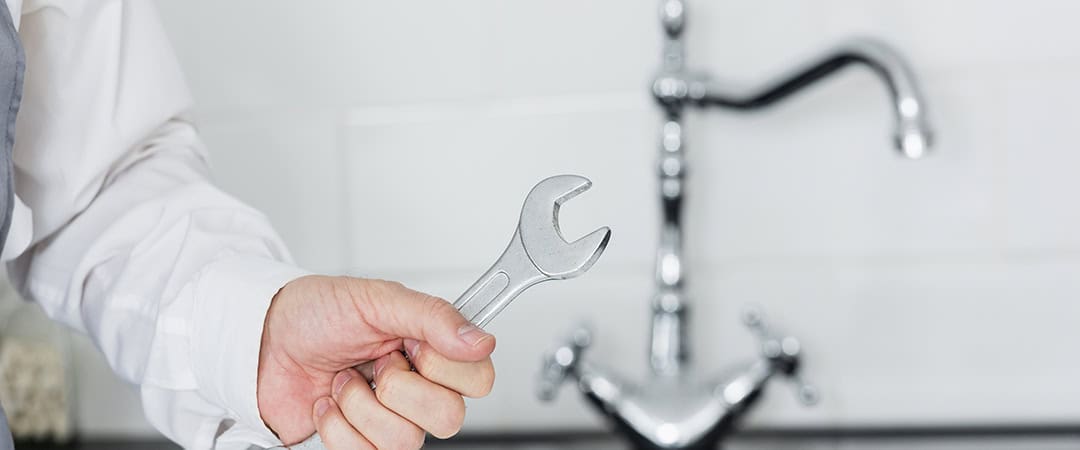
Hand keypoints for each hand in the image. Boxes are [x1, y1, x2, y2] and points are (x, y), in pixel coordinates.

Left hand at [257, 275, 495, 447]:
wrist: (263, 343)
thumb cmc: (316, 313)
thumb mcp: (376, 299)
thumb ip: (433, 316)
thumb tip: (480, 341)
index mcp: (434, 348)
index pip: (480, 378)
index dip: (447, 367)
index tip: (413, 344)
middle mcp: (420, 387)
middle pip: (450, 418)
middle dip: (399, 388)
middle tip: (376, 363)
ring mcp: (392, 419)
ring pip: (406, 441)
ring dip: (361, 405)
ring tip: (344, 379)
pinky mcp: (362, 443)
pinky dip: (338, 426)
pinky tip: (330, 402)